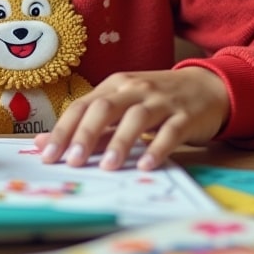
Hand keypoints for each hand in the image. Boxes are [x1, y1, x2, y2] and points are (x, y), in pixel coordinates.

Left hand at [35, 68, 228, 171]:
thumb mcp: (123, 107)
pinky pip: (170, 132)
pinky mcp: (186, 116)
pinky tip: (147, 165)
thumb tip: (46, 143)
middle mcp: (135, 90)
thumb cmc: (157, 100)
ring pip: (136, 118)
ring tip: (108, 167)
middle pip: (105, 108)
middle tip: (71, 160)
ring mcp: (162, 101)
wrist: (208, 87)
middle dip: (86, 134)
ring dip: (120, 142)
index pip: (82, 105)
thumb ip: (90, 126)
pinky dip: (158, 148)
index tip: (47, 154)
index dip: (63, 129)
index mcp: (115, 86)